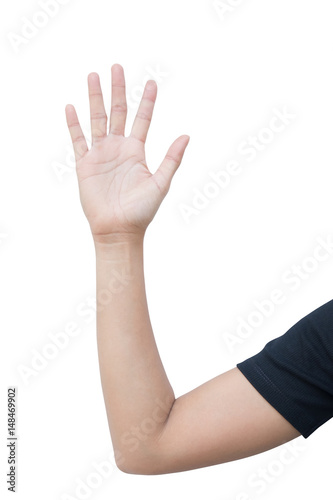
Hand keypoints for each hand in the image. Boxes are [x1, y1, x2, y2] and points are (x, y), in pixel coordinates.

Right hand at [65, 64, 189, 242]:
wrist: (118, 230)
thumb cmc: (141, 211)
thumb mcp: (160, 183)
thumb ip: (172, 159)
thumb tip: (187, 136)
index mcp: (136, 151)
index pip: (142, 119)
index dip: (146, 101)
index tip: (151, 81)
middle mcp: (118, 149)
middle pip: (118, 112)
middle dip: (117, 89)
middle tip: (116, 67)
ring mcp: (101, 155)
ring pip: (97, 119)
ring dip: (95, 98)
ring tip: (93, 75)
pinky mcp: (85, 165)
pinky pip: (78, 140)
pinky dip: (74, 124)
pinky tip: (71, 107)